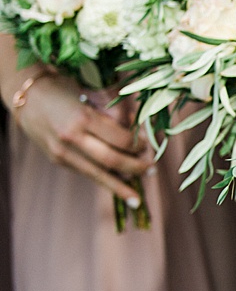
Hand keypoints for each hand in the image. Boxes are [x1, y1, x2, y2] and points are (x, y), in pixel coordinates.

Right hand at [14, 74, 151, 203]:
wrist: (28, 99)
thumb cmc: (66, 92)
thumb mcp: (91, 98)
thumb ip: (111, 117)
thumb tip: (136, 138)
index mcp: (83, 118)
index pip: (120, 139)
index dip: (138, 145)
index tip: (148, 145)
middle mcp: (72, 137)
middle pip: (112, 160)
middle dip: (136, 167)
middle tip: (152, 169)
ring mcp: (63, 152)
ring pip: (98, 174)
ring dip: (120, 186)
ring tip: (136, 198)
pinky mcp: (58, 160)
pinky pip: (87, 173)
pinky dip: (105, 180)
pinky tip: (118, 187)